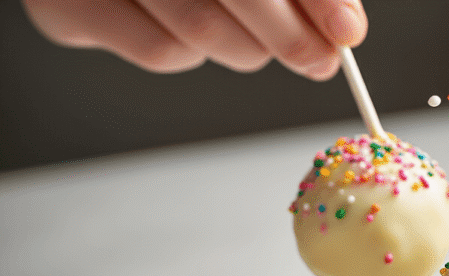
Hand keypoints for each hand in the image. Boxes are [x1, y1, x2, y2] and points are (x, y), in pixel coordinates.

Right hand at [21, 0, 367, 80]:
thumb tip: (343, 26)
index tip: (346, 31)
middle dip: (291, 36)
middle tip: (318, 58)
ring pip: (201, 34)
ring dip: (246, 48)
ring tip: (251, 36)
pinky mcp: (66, 9)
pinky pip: (159, 51)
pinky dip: (191, 52)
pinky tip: (183, 24)